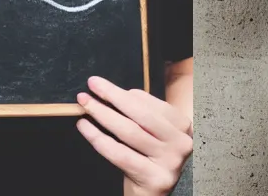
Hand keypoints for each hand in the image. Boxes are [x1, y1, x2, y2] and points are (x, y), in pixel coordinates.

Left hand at [75, 76, 192, 195]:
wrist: (153, 193)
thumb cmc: (150, 155)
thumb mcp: (154, 131)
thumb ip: (142, 110)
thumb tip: (116, 92)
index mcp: (182, 125)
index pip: (149, 103)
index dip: (121, 92)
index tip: (98, 83)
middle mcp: (181, 143)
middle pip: (140, 115)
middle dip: (112, 97)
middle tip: (91, 85)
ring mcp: (171, 162)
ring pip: (129, 132)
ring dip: (103, 114)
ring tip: (84, 105)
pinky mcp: (156, 179)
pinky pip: (121, 155)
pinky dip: (99, 138)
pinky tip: (86, 128)